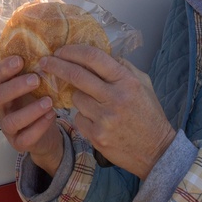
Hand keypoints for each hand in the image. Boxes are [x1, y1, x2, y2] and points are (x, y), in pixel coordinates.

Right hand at [0, 55, 64, 175]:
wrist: (47, 130)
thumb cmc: (38, 98)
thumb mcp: (34, 79)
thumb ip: (32, 61)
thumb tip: (33, 30)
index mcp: (3, 87)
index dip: (3, 68)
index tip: (20, 60)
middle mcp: (2, 106)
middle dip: (16, 86)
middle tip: (36, 79)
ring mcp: (8, 126)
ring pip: (10, 120)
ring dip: (30, 110)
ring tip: (49, 101)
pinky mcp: (18, 142)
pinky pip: (24, 138)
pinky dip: (38, 127)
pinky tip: (51, 116)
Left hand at [40, 45, 175, 179]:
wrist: (157, 151)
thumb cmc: (149, 114)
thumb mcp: (143, 83)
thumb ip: (122, 66)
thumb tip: (98, 53)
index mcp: (127, 81)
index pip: (94, 57)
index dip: (73, 51)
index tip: (61, 50)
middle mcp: (115, 98)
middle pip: (76, 75)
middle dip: (56, 65)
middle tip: (45, 61)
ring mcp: (104, 118)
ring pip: (75, 98)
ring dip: (77, 95)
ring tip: (91, 101)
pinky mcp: (96, 136)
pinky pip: (78, 118)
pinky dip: (83, 116)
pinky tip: (96, 120)